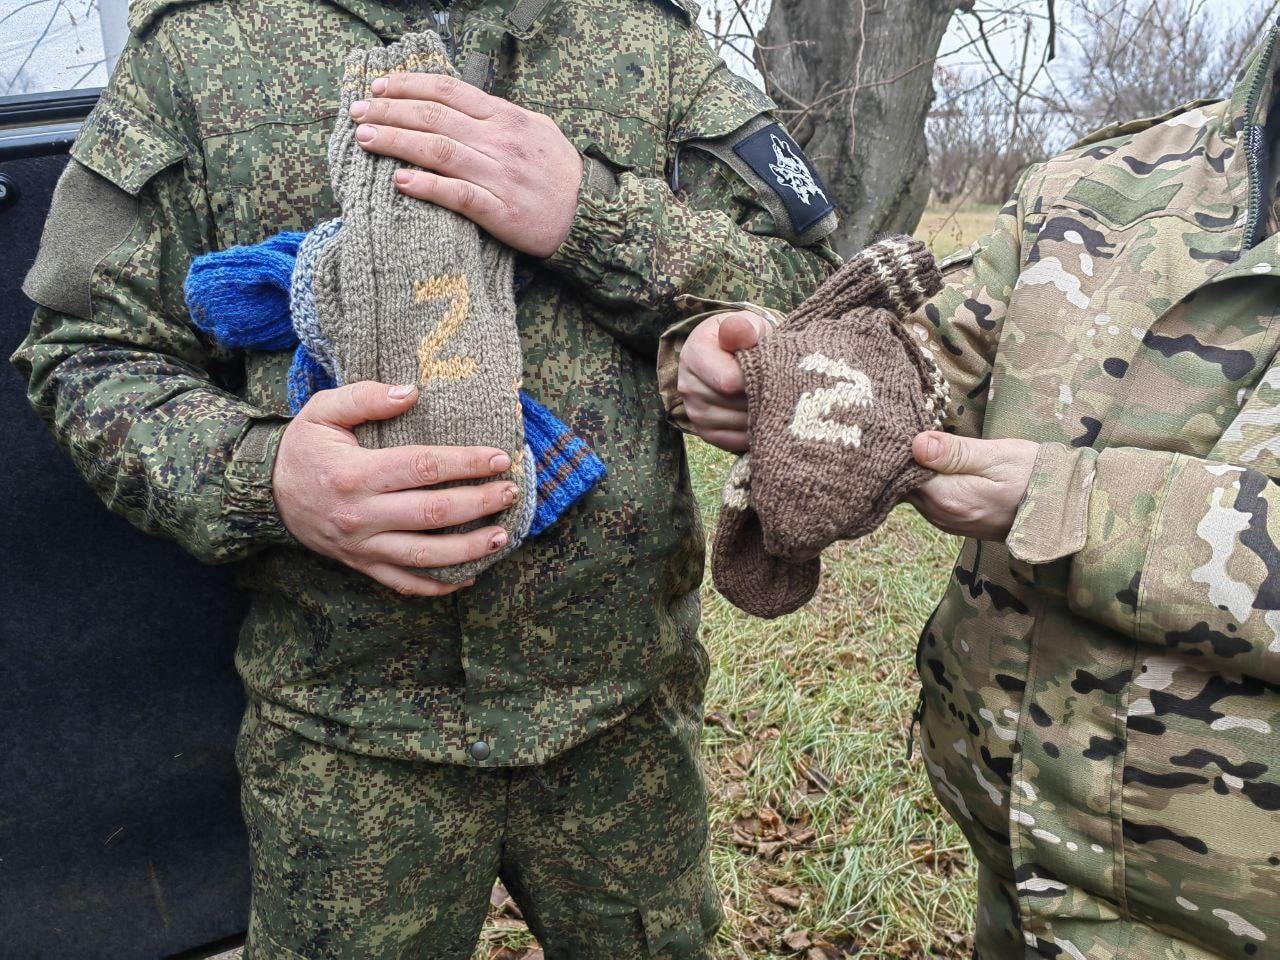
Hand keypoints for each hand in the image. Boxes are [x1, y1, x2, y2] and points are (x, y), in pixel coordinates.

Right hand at [273, 381, 518, 596]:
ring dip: (468, 549)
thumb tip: (411, 392)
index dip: (466, 463)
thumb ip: (365, 397)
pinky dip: (437, 585)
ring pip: (424, 554)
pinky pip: (404, 582)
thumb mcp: (322, 410)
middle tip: (510, 492)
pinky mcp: (361, 565)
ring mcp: (362, 545)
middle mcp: (361, 514)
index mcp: (355, 473)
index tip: (498, 458)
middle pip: (432, 513)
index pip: (423, 468)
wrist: (264, 494)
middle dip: (479, 503)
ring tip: (501, 535)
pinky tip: (469, 574)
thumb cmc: (303, 448)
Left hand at [350, 74, 582, 257]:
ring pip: (439, 151)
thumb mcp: (537, 130)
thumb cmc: (560, 174)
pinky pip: (457, 195)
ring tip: (366, 140)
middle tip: (357, 113)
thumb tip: (464, 105)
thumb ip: (501, 117)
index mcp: (505, 118)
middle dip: (390, 111)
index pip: (448, 91)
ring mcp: (499, 176)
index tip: (379, 87)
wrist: (589, 216)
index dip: (409, 85)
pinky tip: (400, 181)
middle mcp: (499, 142)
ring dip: (397, 143)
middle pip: (434, 117)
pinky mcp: (500, 211)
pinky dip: (426, 187)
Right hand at [676, 311, 773, 452]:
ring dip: (762, 415)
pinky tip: (765, 415)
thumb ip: (744, 328)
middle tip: (777, 383)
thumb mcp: (747, 325)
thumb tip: (739, 332)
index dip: (758, 378)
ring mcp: (695, 413)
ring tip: (772, 397)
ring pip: (740, 425)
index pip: (729, 381)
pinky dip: (756, 431)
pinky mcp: (706, 433)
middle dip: (762, 395)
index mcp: (694, 354)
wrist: (732, 357)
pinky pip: (737, 441)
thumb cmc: (744, 339)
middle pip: (736, 404)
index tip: (772, 368)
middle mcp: (688, 386)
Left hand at [908, 432, 1038, 540]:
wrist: (1063, 510)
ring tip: (924, 440)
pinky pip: (929, 500)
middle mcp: (940, 516)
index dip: (901, 448)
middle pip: (904, 483)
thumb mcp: (997, 456)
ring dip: (916, 469)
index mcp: (947, 499)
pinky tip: (937, 462)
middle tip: (911, 426)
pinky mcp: (956, 521)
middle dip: (905, 458)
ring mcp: (947, 522)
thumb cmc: (1034, 477)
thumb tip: (915, 444)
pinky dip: (927, 481)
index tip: (905, 424)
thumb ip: (954, 453)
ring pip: (914, 492)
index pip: (902, 471)